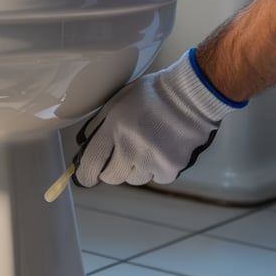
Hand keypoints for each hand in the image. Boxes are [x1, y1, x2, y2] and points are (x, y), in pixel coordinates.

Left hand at [72, 49, 245, 186]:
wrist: (191, 96)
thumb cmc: (152, 95)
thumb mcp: (117, 101)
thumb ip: (98, 125)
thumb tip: (83, 146)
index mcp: (114, 128)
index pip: (90, 163)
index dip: (85, 174)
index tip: (85, 177)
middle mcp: (130, 147)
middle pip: (111, 177)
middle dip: (111, 170)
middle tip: (118, 158)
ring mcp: (151, 160)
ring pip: (133, 179)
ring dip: (134, 169)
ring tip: (145, 148)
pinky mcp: (170, 167)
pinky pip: (156, 178)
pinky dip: (156, 169)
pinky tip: (161, 151)